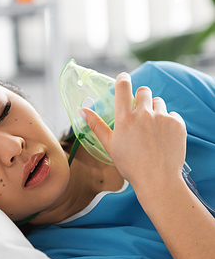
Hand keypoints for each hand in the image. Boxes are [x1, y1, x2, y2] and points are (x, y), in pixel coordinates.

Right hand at [78, 72, 186, 193]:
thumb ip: (96, 124)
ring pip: (158, 102)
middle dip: (141, 98)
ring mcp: (162, 118)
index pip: (124, 87)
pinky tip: (163, 137)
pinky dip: (168, 122)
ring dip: (155, 110)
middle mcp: (144, 115)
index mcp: (125, 119)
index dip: (123, 79)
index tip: (123, 78)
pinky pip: (172, 114)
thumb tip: (81, 109)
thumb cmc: (130, 165)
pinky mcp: (177, 124)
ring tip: (151, 130)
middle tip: (139, 114)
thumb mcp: (109, 144)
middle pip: (144, 91)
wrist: (158, 180)